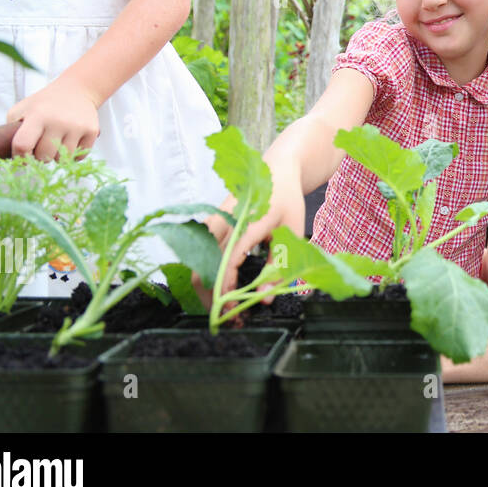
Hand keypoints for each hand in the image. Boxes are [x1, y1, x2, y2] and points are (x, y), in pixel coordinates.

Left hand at [6, 80, 99, 160]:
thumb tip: (7, 154)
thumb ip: (10, 130)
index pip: (23, 145)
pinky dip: (73, 155)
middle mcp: (58, 121)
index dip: (19, 156)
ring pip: (62, 160)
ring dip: (57, 156)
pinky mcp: (92, 131)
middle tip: (41, 147)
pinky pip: (79, 157)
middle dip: (40, 156)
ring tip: (56, 144)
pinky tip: (70, 143)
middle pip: (43, 156)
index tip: (22, 155)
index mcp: (37, 115)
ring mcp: (77, 127)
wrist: (77, 90)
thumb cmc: (44, 103)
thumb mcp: (21, 109)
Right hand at [205, 170, 306, 302]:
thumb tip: (263, 300)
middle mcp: (222, 222)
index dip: (227, 291)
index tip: (235, 311)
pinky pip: (198, 255)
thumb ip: (278, 266)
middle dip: (212, 298)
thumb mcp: (291, 232)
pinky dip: (206, 275)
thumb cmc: (287, 199)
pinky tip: (221, 288)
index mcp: (246, 222)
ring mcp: (212, 222)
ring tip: (226, 306)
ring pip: (196, 264)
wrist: (274, 169)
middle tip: (230, 317)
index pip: (227, 263)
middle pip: (202, 269)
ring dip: (207, 289)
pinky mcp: (208, 224)